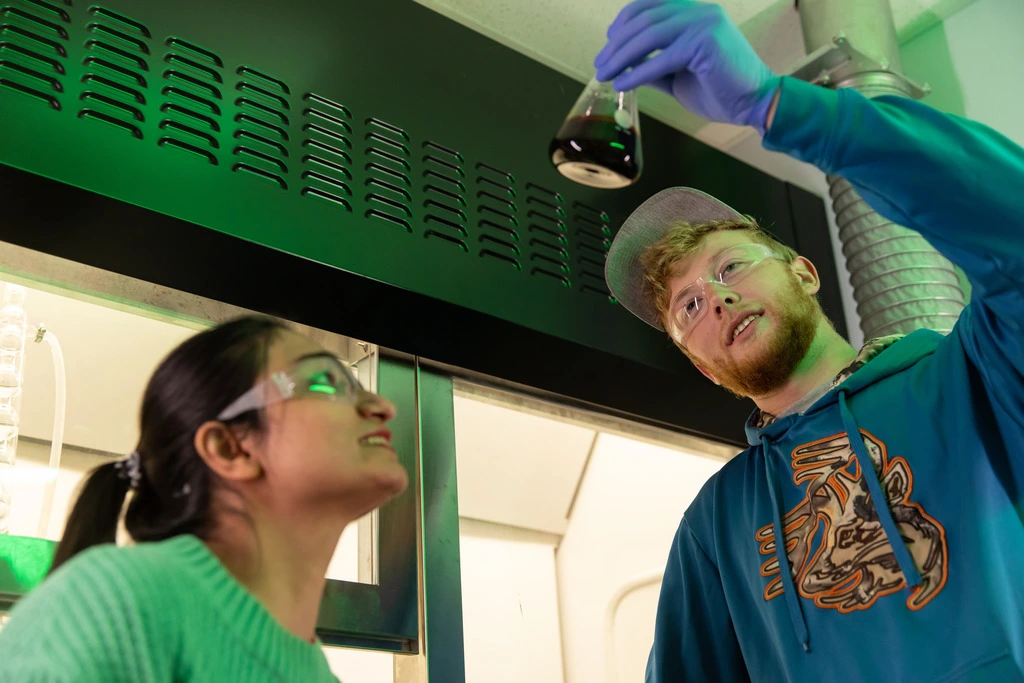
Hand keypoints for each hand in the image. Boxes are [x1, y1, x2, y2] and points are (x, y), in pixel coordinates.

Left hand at [594, 0, 780, 134]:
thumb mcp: (678, 74)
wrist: (754, 103)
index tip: (608, 41)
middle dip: (616, 43)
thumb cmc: (720, 90)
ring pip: (649, 35)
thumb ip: (655, 65)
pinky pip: (661, 58)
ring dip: (621, 55)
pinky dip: (637, 72)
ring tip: (605, 73)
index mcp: (694, 12)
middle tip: (600, 64)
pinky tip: (622, 83)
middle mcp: (699, 11)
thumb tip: (627, 66)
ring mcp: (703, 23)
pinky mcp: (703, 43)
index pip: (651, 3)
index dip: (625, 19)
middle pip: (645, 19)